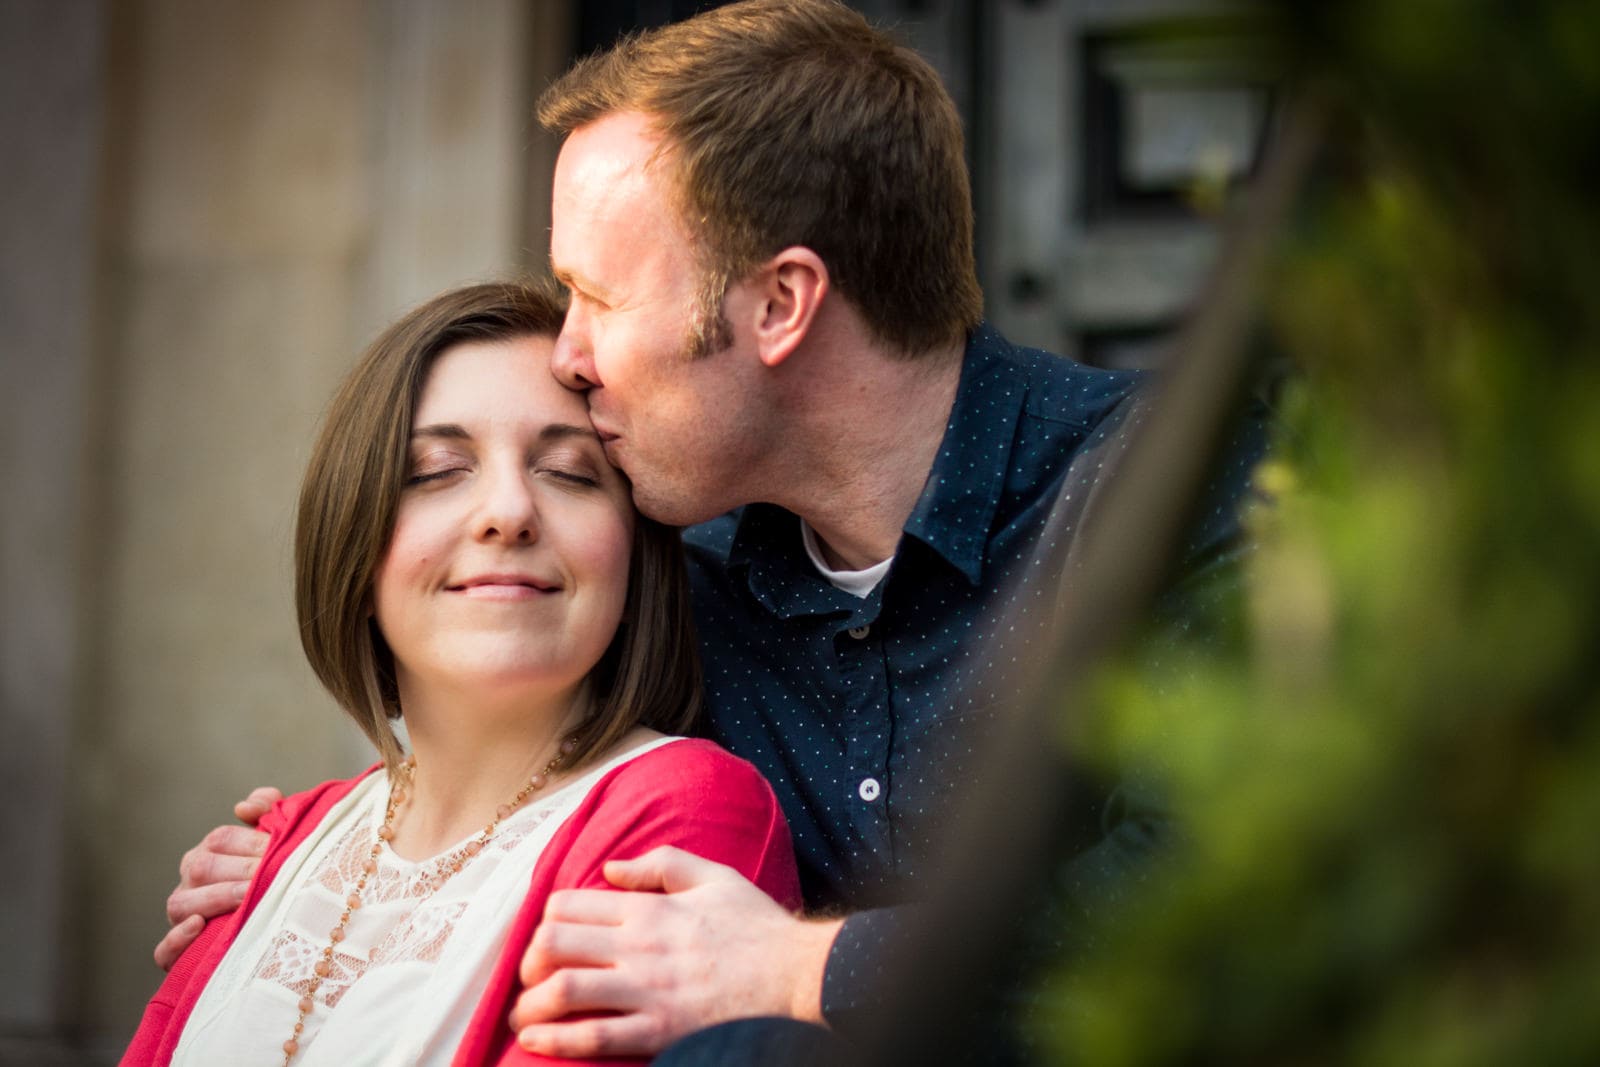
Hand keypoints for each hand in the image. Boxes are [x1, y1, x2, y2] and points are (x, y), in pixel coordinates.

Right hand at [152, 786, 279, 969]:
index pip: (221, 839)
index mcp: (210, 851)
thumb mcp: (277, 838)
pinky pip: (164, 950)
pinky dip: (176, 940)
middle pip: (201, 868)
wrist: (280, 928)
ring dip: (214, 900)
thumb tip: (244, 807)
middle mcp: (190, 881)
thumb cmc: (278, 876)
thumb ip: (268, 809)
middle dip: (239, 871)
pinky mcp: (177, 953)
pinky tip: (198, 927)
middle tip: (271, 877)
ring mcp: (181, 916)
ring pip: (180, 905)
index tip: (279, 849)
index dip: (251, 842)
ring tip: (246, 899)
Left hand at [511, 846, 842, 1057]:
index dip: (544, 922)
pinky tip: (536, 1043)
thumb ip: (661, 865)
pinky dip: (556, 1042)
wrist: (798, 975)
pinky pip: (594, 1038)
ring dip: (530, 1006)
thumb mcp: (714, 877)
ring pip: (563, 991)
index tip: (547, 939)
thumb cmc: (757, 927)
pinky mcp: (659, 1031)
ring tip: (523, 1018)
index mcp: (649, 907)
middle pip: (552, 946)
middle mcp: (639, 945)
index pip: (567, 906)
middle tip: (530, 980)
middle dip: (528, 964)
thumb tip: (613, 868)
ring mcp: (647, 991)